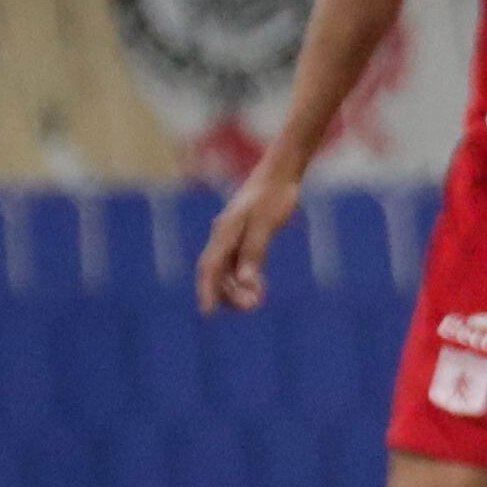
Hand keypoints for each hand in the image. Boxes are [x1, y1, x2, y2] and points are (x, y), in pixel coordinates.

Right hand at [195, 170, 300, 312]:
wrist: (280, 174)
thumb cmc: (273, 196)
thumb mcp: (266, 225)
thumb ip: (255, 253)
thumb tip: (246, 283)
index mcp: (224, 232)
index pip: (210, 268)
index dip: (207, 291)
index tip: (207, 312)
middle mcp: (224, 237)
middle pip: (218, 273)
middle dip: (230, 294)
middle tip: (251, 308)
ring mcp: (233, 238)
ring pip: (229, 271)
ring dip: (239, 289)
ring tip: (256, 303)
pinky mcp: (246, 238)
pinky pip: (240, 264)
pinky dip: (248, 279)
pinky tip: (258, 291)